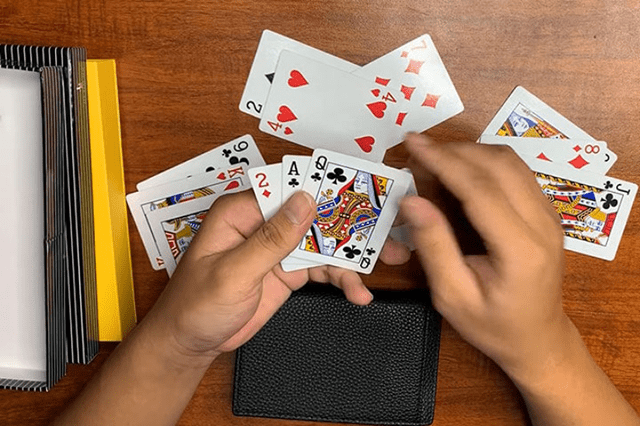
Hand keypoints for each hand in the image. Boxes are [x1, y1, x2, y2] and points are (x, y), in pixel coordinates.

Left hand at [146, 190, 409, 361]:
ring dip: (353, 254)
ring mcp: (278, 247)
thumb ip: (271, 238)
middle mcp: (263, 223)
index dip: (327, 189)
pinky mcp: (288, 270)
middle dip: (351, 223)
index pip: (291, 189)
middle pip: (314, 214)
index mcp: (243, 211)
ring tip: (388, 262)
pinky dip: (341, 279)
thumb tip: (304, 200)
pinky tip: (358, 292)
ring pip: (324, 242)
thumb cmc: (195, 304)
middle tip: (387, 230)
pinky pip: (321, 268)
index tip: (361, 192)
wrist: (191, 343)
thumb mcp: (233, 272)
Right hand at [400, 133, 568, 382]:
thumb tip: (411, 199)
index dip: (444, 162)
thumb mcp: (452, 296)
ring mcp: (549, 215)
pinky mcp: (546, 212)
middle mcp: (543, 224)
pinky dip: (484, 161)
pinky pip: (515, 172)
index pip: (480, 189)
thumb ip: (433, 246)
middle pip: (499, 165)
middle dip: (454, 150)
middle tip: (416, 151)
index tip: (412, 143)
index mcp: (520, 250)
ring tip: (433, 158)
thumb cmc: (493, 326)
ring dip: (470, 152)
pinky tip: (459, 170)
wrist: (538, 339)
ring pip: (510, 161)